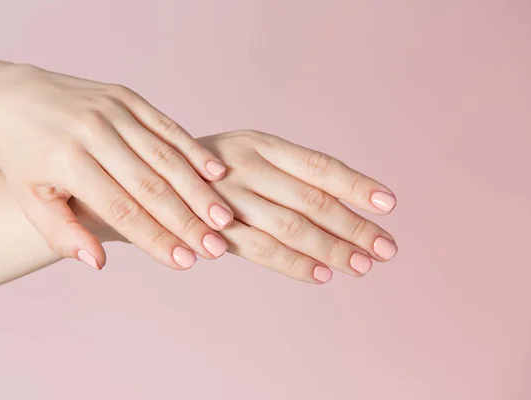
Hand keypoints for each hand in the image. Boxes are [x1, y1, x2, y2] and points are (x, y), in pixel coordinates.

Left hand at [0, 59, 233, 269]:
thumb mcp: (30, 199)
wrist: (10, 97)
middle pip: (149, 184)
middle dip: (186, 220)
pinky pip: (167, 125)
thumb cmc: (23, 158)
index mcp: (66, 162)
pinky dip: (194, 150)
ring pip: (165, 155)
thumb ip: (63, 233)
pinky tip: (218, 172)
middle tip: (216, 248)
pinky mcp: (126, 97)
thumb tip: (100, 263)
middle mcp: (92, 132)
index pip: (119, 209)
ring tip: (224, 218)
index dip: (154, 238)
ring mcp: (112, 110)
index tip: (184, 262)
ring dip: (197, 189)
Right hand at [98, 130, 397, 282]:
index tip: (389, 205)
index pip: (319, 165)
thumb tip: (343, 204)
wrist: (141, 180)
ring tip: (364, 265)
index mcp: (259, 143)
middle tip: (388, 248)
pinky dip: (295, 264)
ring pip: (293, 226)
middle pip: (314, 200)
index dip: (356, 185)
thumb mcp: (242, 157)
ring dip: (333, 249)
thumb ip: (282, 176)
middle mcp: (247, 166)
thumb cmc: (206, 171)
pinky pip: (262, 250)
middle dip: (354, 227)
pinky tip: (322, 275)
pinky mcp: (214, 229)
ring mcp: (229, 198)